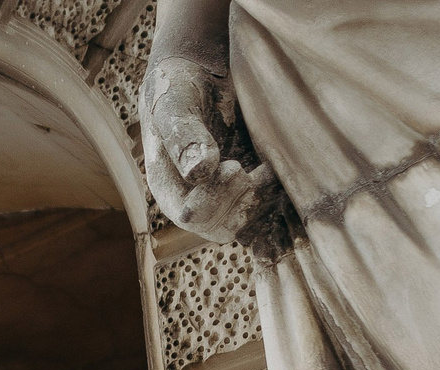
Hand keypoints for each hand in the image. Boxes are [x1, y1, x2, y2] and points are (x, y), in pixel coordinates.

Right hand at [138, 56, 274, 244]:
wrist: (198, 72)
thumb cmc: (178, 84)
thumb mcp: (175, 103)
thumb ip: (184, 136)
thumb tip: (199, 172)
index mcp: (167, 184)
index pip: (191, 216)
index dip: (214, 200)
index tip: (231, 166)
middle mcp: (190, 197)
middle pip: (216, 228)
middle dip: (237, 202)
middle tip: (245, 168)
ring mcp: (215, 195)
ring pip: (240, 223)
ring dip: (257, 200)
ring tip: (264, 168)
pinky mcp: (239, 187)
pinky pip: (257, 209)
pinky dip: (270, 195)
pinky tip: (272, 168)